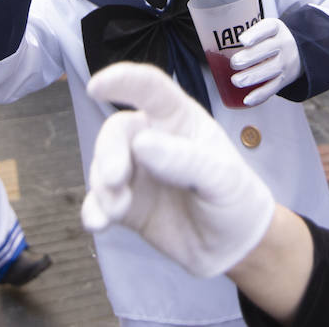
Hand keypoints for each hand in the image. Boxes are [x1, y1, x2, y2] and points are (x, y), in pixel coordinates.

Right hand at [81, 62, 275, 278]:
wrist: (232, 248)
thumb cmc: (234, 198)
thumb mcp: (223, 178)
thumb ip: (186, 160)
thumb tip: (141, 144)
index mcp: (179, 120)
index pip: (150, 89)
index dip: (124, 80)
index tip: (96, 85)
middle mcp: (152, 139)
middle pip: (118, 131)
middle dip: (108, 152)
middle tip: (115, 179)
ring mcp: (136, 172)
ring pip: (103, 166)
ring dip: (102, 186)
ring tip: (117, 211)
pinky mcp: (125, 204)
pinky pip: (100, 201)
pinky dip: (94, 210)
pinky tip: (96, 224)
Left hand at [230, 18, 302, 106]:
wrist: (300, 52)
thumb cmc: (271, 39)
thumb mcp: (266, 29)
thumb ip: (247, 33)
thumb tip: (211, 40)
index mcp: (276, 28)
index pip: (269, 27)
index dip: (255, 34)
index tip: (242, 40)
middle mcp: (283, 44)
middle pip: (267, 50)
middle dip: (249, 58)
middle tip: (234, 63)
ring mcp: (285, 63)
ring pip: (269, 70)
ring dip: (251, 77)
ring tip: (236, 81)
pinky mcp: (285, 80)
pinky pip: (272, 88)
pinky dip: (259, 95)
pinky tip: (247, 100)